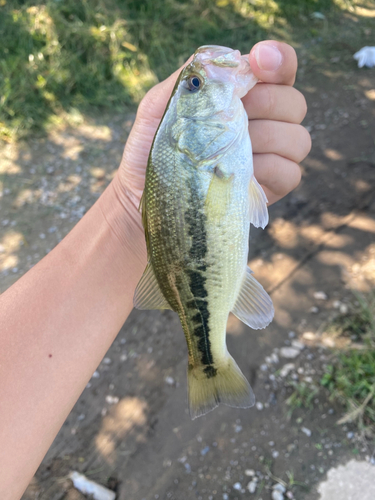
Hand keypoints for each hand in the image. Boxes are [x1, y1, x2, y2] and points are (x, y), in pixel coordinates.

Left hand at [114, 41, 310, 209]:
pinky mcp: (272, 186)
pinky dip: (269, 170)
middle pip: (295, 103)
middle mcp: (266, 122)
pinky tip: (242, 172)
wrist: (148, 192)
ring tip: (230, 149)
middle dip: (265, 104)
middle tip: (231, 117)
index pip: (279, 68)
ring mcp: (272, 155)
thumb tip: (219, 59)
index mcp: (245, 96)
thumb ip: (187, 79)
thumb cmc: (155, 147)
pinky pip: (290, 173)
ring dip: (265, 140)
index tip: (258, 61)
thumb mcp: (159, 106)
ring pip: (298, 139)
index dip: (278, 61)